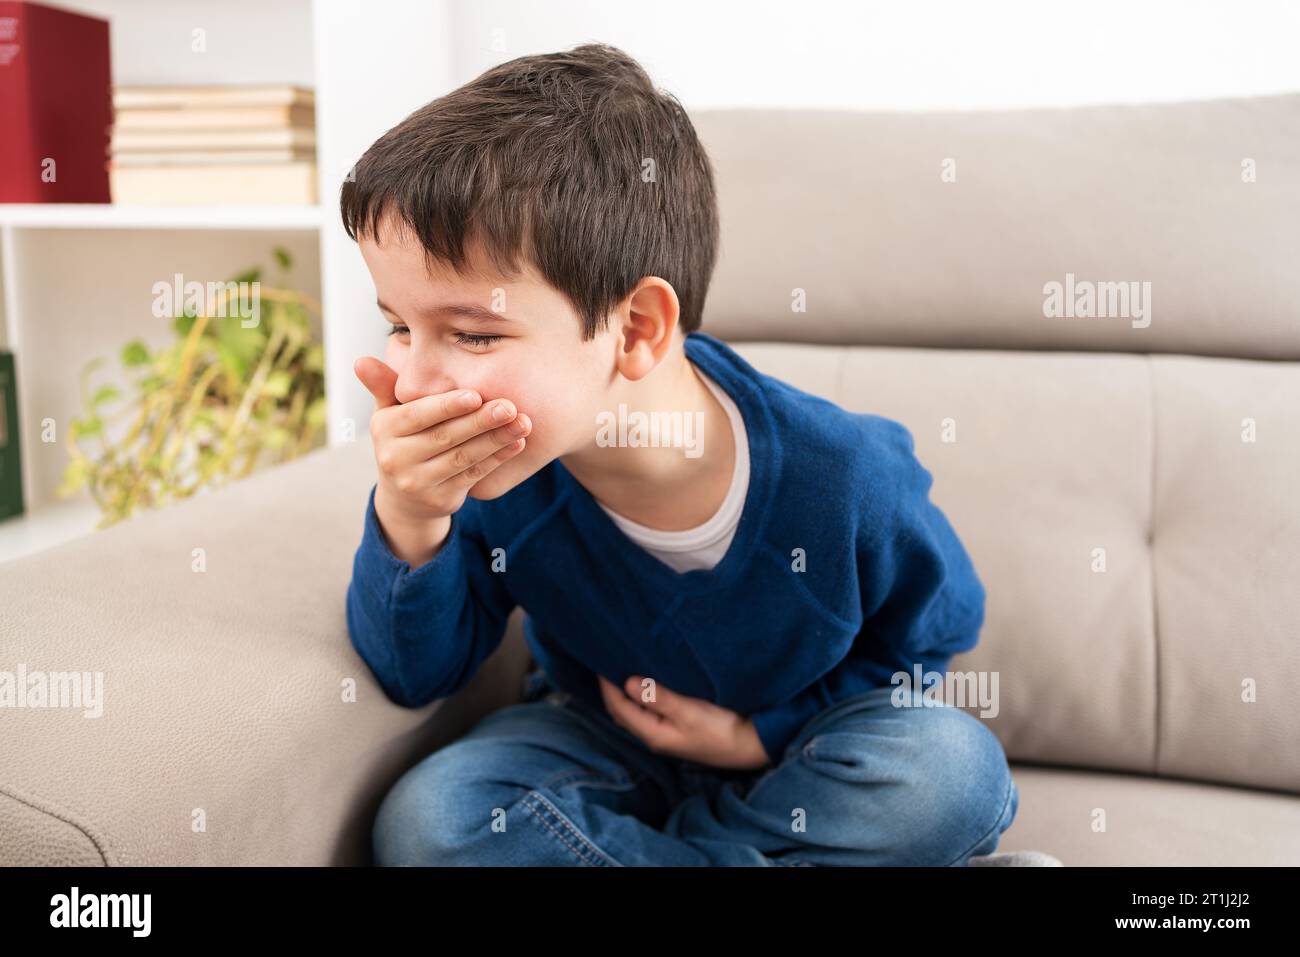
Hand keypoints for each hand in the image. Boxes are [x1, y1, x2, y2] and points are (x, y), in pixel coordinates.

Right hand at [354, 356, 531, 526]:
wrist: (405, 496)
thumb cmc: (403, 438)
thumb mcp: (389, 412)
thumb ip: (384, 385)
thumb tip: (360, 361)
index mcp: (384, 430)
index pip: (417, 416)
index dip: (446, 406)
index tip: (475, 394)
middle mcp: (396, 459)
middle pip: (445, 437)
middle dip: (480, 421)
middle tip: (509, 406)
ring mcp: (419, 483)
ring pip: (463, 457)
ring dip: (496, 439)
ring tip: (523, 422)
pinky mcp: (442, 499)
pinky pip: (474, 475)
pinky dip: (498, 458)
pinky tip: (517, 442)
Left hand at [597, 674, 769, 769]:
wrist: (752, 745)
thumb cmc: (722, 728)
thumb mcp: (689, 711)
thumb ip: (658, 697)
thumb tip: (627, 683)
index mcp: (653, 733)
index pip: (618, 707)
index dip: (607, 685)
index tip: (601, 660)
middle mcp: (655, 736)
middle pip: (622, 712)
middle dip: (612, 689)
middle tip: (608, 661)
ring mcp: (666, 734)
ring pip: (635, 712)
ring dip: (626, 693)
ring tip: (622, 668)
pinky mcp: (677, 729)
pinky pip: (648, 711)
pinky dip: (640, 697)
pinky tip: (645, 684)